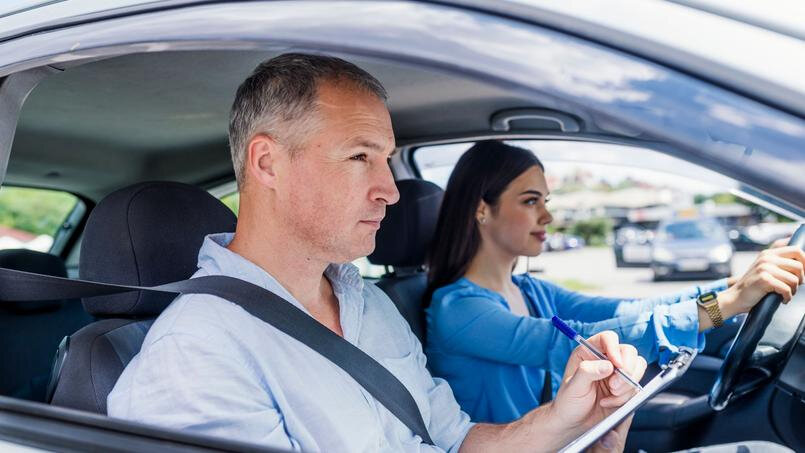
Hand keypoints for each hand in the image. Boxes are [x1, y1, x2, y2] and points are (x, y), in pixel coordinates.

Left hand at [547, 331, 646, 450]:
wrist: (575, 422)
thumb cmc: (569, 401)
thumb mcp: (573, 386)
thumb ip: (587, 372)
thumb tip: (608, 365)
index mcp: (589, 352)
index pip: (607, 339)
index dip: (614, 348)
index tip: (616, 365)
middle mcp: (605, 359)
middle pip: (628, 351)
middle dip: (626, 369)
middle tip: (614, 386)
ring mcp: (618, 373)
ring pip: (637, 367)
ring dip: (627, 384)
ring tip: (611, 395)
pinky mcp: (626, 387)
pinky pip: (636, 387)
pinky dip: (626, 397)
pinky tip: (610, 403)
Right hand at [718, 245, 804, 318]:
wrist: (735, 297)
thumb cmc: (754, 286)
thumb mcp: (765, 269)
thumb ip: (779, 262)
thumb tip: (802, 264)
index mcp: (768, 253)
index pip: (796, 250)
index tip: (803, 274)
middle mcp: (766, 258)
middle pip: (798, 266)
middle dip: (800, 279)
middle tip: (793, 287)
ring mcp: (764, 268)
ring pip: (794, 279)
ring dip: (793, 290)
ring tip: (785, 294)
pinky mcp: (764, 279)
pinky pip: (787, 289)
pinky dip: (787, 297)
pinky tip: (782, 299)